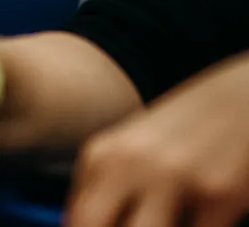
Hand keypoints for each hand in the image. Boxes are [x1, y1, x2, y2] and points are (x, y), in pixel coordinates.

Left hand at [67, 55, 248, 226]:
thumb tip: (79, 224)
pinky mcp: (219, 196)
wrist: (239, 97)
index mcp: (101, 157)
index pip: (77, 218)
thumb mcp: (129, 151)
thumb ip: (101, 189)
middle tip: (138, 225)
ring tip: (170, 219)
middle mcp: (130, 165)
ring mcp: (174, 179)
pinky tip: (200, 218)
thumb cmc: (182, 132)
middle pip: (93, 226)